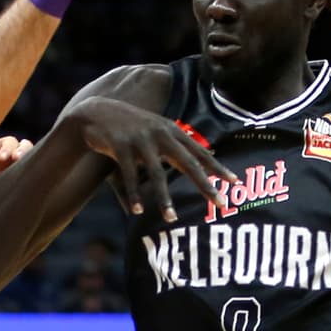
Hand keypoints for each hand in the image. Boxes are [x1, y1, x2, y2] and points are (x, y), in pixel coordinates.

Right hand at [69, 97, 237, 221]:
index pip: (199, 152)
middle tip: (221, 202)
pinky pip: (130, 175)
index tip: (234, 182)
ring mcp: (141, 140)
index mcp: (171, 131)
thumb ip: (173, 150)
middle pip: (187, 163)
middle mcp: (160, 134)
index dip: (217, 167)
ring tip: (171, 218)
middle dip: (205, 184)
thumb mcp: (154, 134)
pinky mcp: (121, 146)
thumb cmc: (129, 128)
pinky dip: (133, 194)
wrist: (95, 113)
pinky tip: (137, 211)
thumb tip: (201, 158)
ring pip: (157, 174)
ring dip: (164, 198)